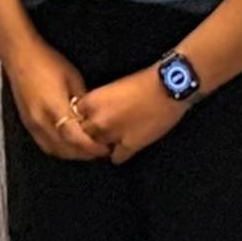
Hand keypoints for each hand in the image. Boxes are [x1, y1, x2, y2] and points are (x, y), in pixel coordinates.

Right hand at [3, 43, 105, 160]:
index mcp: (53, 107)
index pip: (75, 138)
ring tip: (86, 150)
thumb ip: (82, 102)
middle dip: (84, 154)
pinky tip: (69, 145)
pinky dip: (59, 148)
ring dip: (71, 154)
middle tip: (100, 152)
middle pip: (65, 149)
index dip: (91, 147)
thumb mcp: (73, 78)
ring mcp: (31, 123)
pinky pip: (44, 144)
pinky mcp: (27, 123)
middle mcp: (40, 120)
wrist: (20, 56)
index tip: (104, 148)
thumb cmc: (47, 62)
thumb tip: (92, 119)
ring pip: (54, 150)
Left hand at [70, 70, 188, 165]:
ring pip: (97, 150)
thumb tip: (90, 117)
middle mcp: (97, 120)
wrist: (168, 86)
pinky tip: (127, 146)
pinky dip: (120, 154)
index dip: (81, 121)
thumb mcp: (111, 88)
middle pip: (82, 137)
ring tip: (114, 139)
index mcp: (91, 102)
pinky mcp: (128, 146)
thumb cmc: (143, 82)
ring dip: (103, 147)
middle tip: (102, 132)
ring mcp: (112, 135)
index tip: (87, 121)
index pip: (73, 119)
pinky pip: (115, 158)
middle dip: (90, 135)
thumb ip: (97, 104)